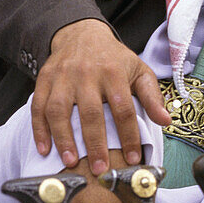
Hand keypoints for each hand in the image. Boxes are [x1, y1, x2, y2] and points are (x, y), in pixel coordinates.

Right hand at [31, 19, 170, 173]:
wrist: (81, 33)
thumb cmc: (113, 58)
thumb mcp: (138, 70)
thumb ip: (151, 96)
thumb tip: (165, 121)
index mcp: (114, 72)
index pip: (123, 108)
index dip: (129, 135)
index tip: (133, 158)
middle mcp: (86, 74)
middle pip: (91, 112)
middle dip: (95, 143)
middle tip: (99, 168)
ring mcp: (63, 77)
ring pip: (59, 110)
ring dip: (64, 138)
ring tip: (70, 162)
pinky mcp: (44, 79)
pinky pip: (38, 106)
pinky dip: (39, 129)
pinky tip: (44, 148)